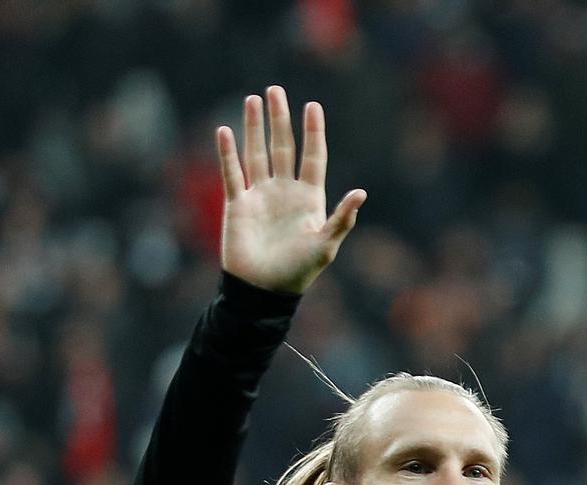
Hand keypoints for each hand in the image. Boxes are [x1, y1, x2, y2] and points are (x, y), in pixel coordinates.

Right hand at [215, 86, 365, 294]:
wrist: (263, 291)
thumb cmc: (298, 271)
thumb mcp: (325, 245)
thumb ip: (342, 219)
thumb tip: (361, 192)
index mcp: (309, 199)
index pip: (312, 157)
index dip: (313, 132)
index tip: (313, 106)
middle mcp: (284, 192)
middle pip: (282, 147)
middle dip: (280, 119)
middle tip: (275, 90)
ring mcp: (260, 196)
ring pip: (257, 154)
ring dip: (254, 128)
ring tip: (253, 101)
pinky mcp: (238, 205)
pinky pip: (232, 173)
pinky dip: (228, 153)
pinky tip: (225, 131)